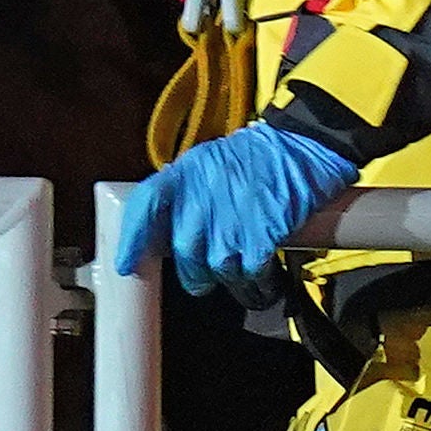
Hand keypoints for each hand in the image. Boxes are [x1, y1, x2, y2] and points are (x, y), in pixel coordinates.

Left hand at [117, 120, 357, 298]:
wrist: (303, 146)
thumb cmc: (257, 157)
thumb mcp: (210, 162)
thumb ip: (186, 192)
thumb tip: (168, 228)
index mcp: (185, 174)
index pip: (146, 205)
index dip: (132, 239)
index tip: (126, 265)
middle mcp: (201, 198)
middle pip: (184, 254)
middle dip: (196, 272)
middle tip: (208, 273)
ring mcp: (230, 220)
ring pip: (216, 270)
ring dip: (231, 277)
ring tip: (245, 269)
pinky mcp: (260, 237)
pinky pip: (249, 276)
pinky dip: (257, 284)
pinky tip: (263, 277)